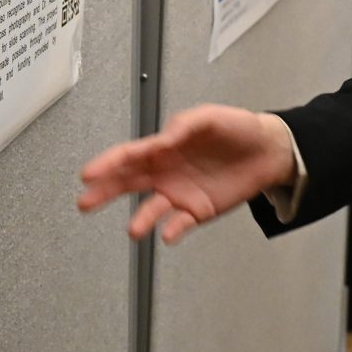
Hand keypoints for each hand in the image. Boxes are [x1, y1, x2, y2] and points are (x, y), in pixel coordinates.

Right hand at [78, 105, 294, 244]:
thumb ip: (184, 126)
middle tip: (85, 202)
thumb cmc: (235, 128)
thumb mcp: (208, 117)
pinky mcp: (197, 211)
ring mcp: (179, 193)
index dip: (107, 163)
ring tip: (133, 230)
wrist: (266, 150)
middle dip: (104, 192)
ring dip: (141, 219)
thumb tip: (163, 138)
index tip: (88, 173)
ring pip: (151, 208)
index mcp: (163, 147)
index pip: (128, 156)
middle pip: (128, 183)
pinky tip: (167, 234)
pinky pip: (179, 223)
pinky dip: (172, 230)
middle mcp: (165, 172)